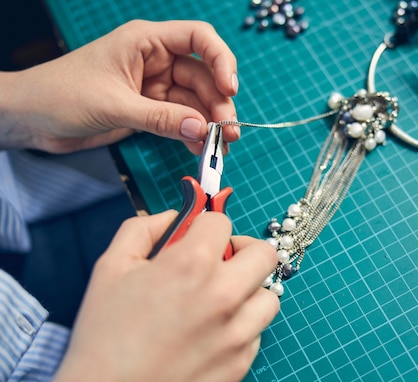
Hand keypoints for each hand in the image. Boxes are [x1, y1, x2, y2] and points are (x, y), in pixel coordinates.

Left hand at [0, 20, 238, 153]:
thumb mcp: (114, 105)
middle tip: (227, 135)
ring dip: (209, 125)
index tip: (229, 89)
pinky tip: (201, 150)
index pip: (198, 38)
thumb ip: (160, 118)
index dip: (220, 60)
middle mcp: (156, 61)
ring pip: (195, 102)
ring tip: (219, 150)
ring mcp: (154, 87)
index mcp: (147, 42)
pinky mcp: (149, 110)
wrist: (31, 118)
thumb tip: (202, 130)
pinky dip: (192, 135)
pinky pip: (180, 120)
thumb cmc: (62, 95)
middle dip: (218, 105)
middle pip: (203, 77)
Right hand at [36, 211, 278, 381]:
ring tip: (220, 300)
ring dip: (249, 290)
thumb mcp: (111, 267)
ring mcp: (237, 333)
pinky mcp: (241, 363)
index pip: (223, 222)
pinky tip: (212, 334)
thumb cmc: (104, 334)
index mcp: (192, 265)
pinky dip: (241, 327)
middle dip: (243, 250)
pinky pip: (257, 332)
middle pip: (264, 253)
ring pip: (269, 295)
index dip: (207, 226)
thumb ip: (144, 229)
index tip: (199, 238)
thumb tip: (173, 217)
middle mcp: (224, 295)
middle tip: (223, 262)